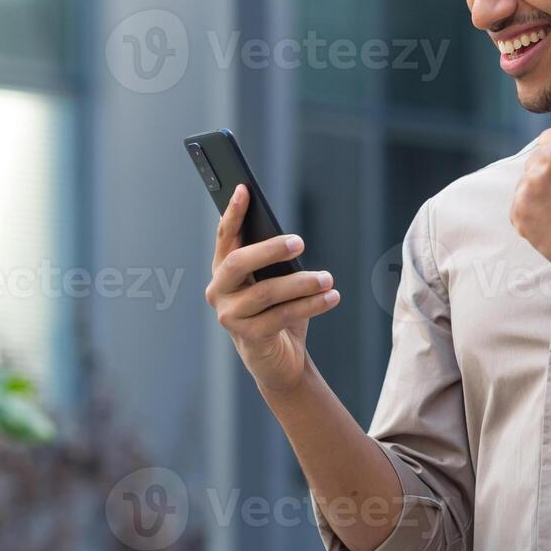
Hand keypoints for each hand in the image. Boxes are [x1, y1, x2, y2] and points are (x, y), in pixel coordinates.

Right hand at [204, 185, 340, 395]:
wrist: (279, 360)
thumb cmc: (277, 311)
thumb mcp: (275, 281)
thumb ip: (273, 260)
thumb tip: (289, 238)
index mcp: (223, 270)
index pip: (225, 237)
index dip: (233, 213)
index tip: (244, 190)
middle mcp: (219, 291)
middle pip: (238, 263)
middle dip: (269, 249)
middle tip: (299, 242)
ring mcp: (230, 316)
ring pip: (266, 292)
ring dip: (302, 283)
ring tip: (328, 278)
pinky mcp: (248, 337)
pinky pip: (281, 315)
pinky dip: (310, 305)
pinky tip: (331, 297)